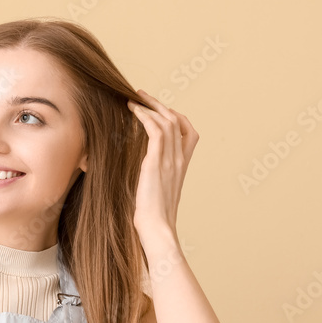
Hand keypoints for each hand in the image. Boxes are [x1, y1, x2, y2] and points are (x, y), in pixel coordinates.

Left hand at [127, 90, 199, 236]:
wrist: (156, 228)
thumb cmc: (153, 218)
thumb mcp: (157, 194)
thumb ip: (155, 180)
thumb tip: (143, 179)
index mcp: (182, 167)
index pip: (189, 133)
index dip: (177, 117)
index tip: (159, 110)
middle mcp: (179, 160)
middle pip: (177, 121)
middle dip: (160, 104)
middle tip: (142, 94)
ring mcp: (170, 160)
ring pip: (167, 121)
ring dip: (150, 106)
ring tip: (134, 97)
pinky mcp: (156, 162)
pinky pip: (154, 130)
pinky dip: (144, 116)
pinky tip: (132, 110)